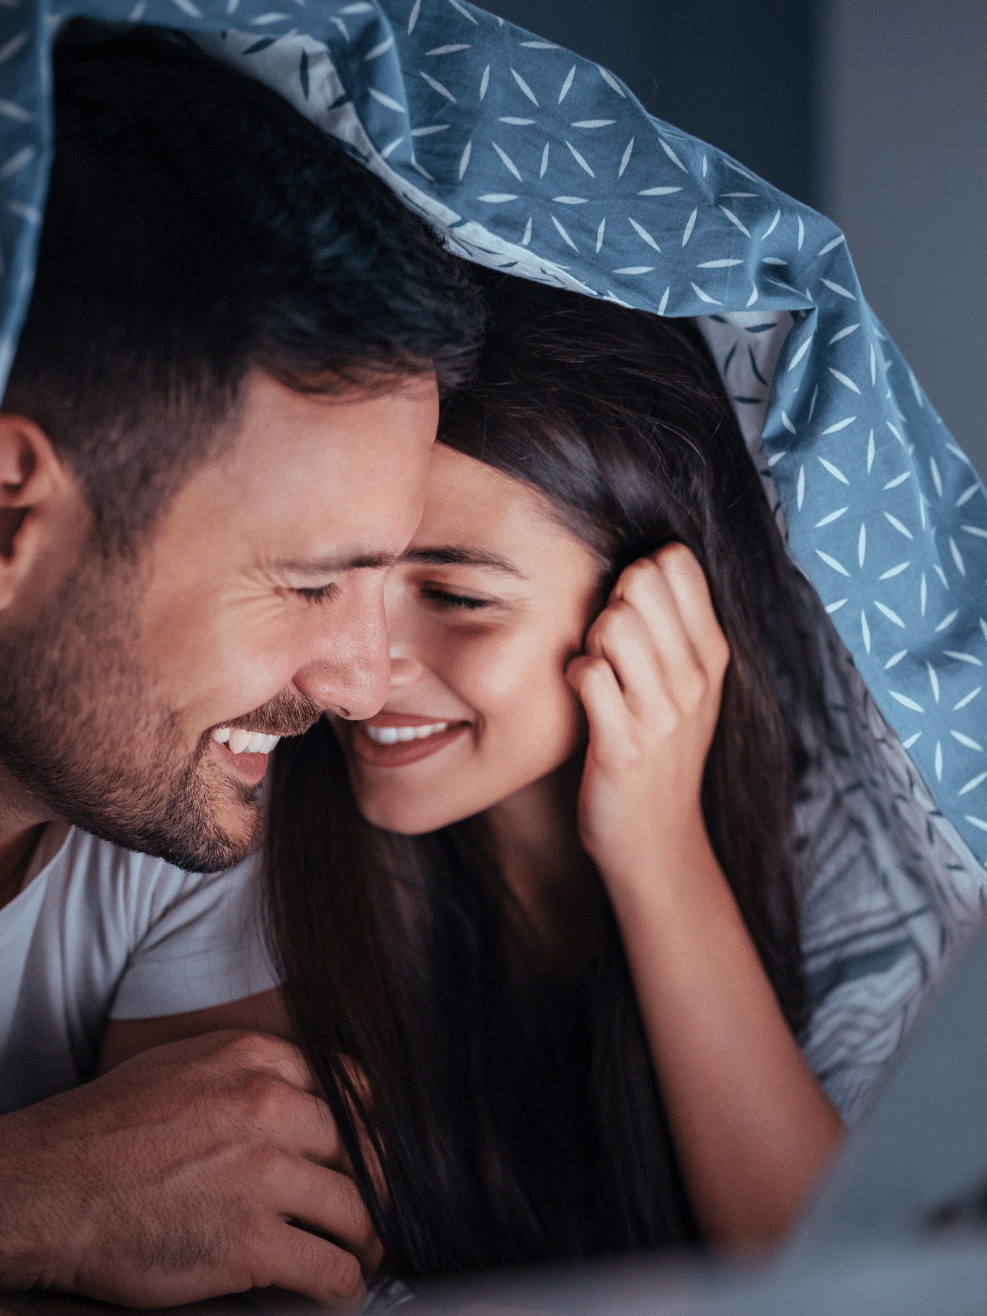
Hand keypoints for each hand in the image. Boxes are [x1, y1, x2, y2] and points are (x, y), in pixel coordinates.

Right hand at [0, 1031, 381, 1308]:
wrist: (50, 1184)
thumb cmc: (105, 1128)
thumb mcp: (185, 1065)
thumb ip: (249, 1073)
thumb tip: (299, 1098)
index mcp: (257, 1060)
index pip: (351, 1087)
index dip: (368, 1126)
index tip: (368, 1152)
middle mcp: (270, 1108)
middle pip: (367, 1147)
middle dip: (378, 1184)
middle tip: (372, 1207)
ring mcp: (263, 1175)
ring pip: (359, 1209)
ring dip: (369, 1240)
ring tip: (364, 1254)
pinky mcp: (248, 1242)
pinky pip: (329, 1268)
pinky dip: (345, 1286)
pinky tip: (340, 1292)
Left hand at [566, 543, 728, 884]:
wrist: (656, 839)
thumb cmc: (660, 751)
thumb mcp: (688, 685)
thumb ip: (673, 626)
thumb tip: (643, 560)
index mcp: (712, 654)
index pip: (678, 561)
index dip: (641, 571)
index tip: (631, 609)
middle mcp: (694, 678)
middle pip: (642, 580)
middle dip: (612, 598)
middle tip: (607, 641)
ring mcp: (662, 714)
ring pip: (615, 622)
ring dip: (592, 638)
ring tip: (596, 669)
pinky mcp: (624, 745)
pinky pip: (588, 674)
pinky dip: (573, 676)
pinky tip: (581, 696)